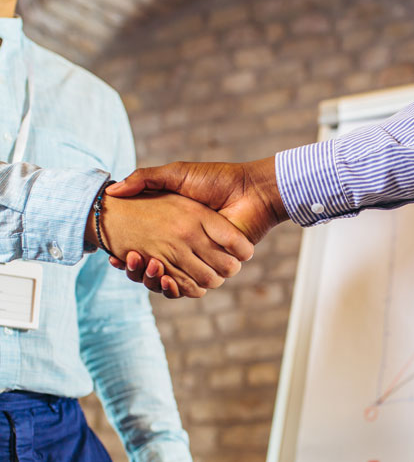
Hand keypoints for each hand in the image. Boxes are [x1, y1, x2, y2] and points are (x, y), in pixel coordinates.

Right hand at [105, 158, 284, 296]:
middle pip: (153, 270)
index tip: (115, 253)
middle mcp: (187, 245)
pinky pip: (190, 287)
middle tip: (126, 259)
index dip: (130, 256)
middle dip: (137, 270)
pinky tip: (160, 276)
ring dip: (150, 278)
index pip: (145, 248)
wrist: (252, 191)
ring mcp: (201, 258)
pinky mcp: (216, 267)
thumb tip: (112, 192)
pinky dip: (173, 287)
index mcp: (177, 228)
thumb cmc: (216, 179)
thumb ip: (147, 178)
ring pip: (168, 281)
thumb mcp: (176, 174)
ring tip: (140, 262)